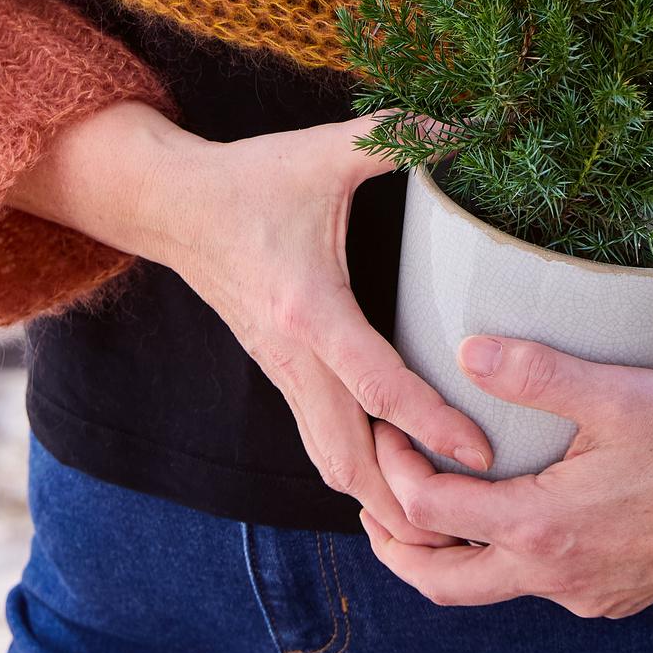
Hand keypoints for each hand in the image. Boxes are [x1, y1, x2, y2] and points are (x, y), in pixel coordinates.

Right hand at [11, 103, 491, 541]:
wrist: (171, 205)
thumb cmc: (251, 179)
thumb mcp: (324, 150)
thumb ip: (397, 137)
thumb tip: (472, 125)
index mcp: (310, 309)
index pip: (377, 385)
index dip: (432, 423)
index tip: (482, 451)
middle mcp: (293, 356)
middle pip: (347, 459)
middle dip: (403, 503)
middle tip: (467, 526)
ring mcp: (281, 373)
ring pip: (329, 462)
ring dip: (378, 498)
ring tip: (439, 521)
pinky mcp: (279, 374)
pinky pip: (321, 441)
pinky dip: (358, 471)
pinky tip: (398, 478)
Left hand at [363, 337, 652, 617]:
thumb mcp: (616, 393)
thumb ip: (536, 372)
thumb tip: (465, 349)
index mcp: (542, 528)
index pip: (431, 511)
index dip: (393, 471)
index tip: (382, 431)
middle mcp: (553, 577)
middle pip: (441, 581)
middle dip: (394, 545)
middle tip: (369, 500)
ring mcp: (582, 596)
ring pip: (488, 589)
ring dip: (447, 553)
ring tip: (424, 508)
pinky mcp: (608, 599)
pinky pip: (535, 589)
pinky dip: (501, 557)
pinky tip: (508, 515)